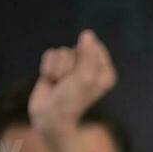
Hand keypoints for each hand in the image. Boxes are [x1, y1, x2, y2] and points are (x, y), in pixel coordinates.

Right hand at [29, 29, 116, 151]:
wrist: (49, 117)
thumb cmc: (71, 101)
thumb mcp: (84, 78)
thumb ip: (88, 54)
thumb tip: (87, 33)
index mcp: (105, 72)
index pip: (95, 48)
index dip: (84, 60)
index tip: (82, 79)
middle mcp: (91, 68)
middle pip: (78, 48)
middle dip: (69, 66)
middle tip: (68, 84)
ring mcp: (73, 67)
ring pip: (62, 51)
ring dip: (58, 70)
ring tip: (59, 84)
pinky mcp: (57, 66)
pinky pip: (50, 54)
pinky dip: (47, 68)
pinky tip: (50, 81)